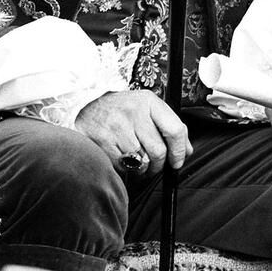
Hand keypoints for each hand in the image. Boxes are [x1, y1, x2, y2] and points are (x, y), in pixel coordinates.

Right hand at [75, 90, 191, 173]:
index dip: (179, 150)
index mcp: (149, 101)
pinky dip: (126, 169)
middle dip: (158, 165)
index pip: (175, 129)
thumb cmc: (121, 109)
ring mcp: (118, 127)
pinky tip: (122, 158)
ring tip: (136, 160)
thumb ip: (168, 126)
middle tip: (154, 166)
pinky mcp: (104, 142)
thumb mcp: (146, 108)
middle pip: (159, 151)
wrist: (85, 105)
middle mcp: (135, 112)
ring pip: (142, 162)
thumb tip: (186, 151)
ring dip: (141, 169)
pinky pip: (124, 167)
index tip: (178, 161)